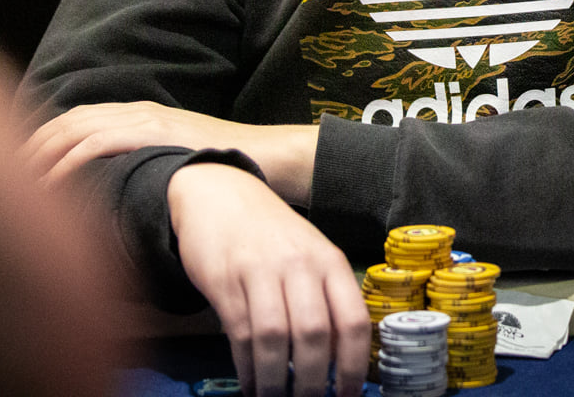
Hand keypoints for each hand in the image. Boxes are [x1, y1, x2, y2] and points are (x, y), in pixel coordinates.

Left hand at [24, 102, 316, 202]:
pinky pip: (96, 145)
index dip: (39, 140)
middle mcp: (135, 111)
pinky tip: (49, 185)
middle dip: (28, 148)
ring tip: (14, 184)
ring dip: (39, 156)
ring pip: (73, 131)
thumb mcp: (175, 161)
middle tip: (1, 178)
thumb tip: (116, 192)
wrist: (265, 159)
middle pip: (65, 122)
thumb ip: (145, 166)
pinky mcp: (152, 136)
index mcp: (137, 114)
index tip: (14, 167)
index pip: (74, 119)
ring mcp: (143, 121)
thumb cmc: (222, 168)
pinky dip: (66, 163)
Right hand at [168, 162, 370, 396]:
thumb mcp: (310, 255)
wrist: (220, 195)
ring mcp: (260, 270)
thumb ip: (327, 299)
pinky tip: (252, 383)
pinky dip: (247, 368)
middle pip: (314, 334)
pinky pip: (239, 334)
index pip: (352, 320)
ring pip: (274, 338)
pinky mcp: (225, 280)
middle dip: (313, 381)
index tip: (348, 395)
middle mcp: (299, 264)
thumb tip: (342, 360)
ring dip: (276, 380)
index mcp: (329, 261)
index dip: (354, 366)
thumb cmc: (273, 235)